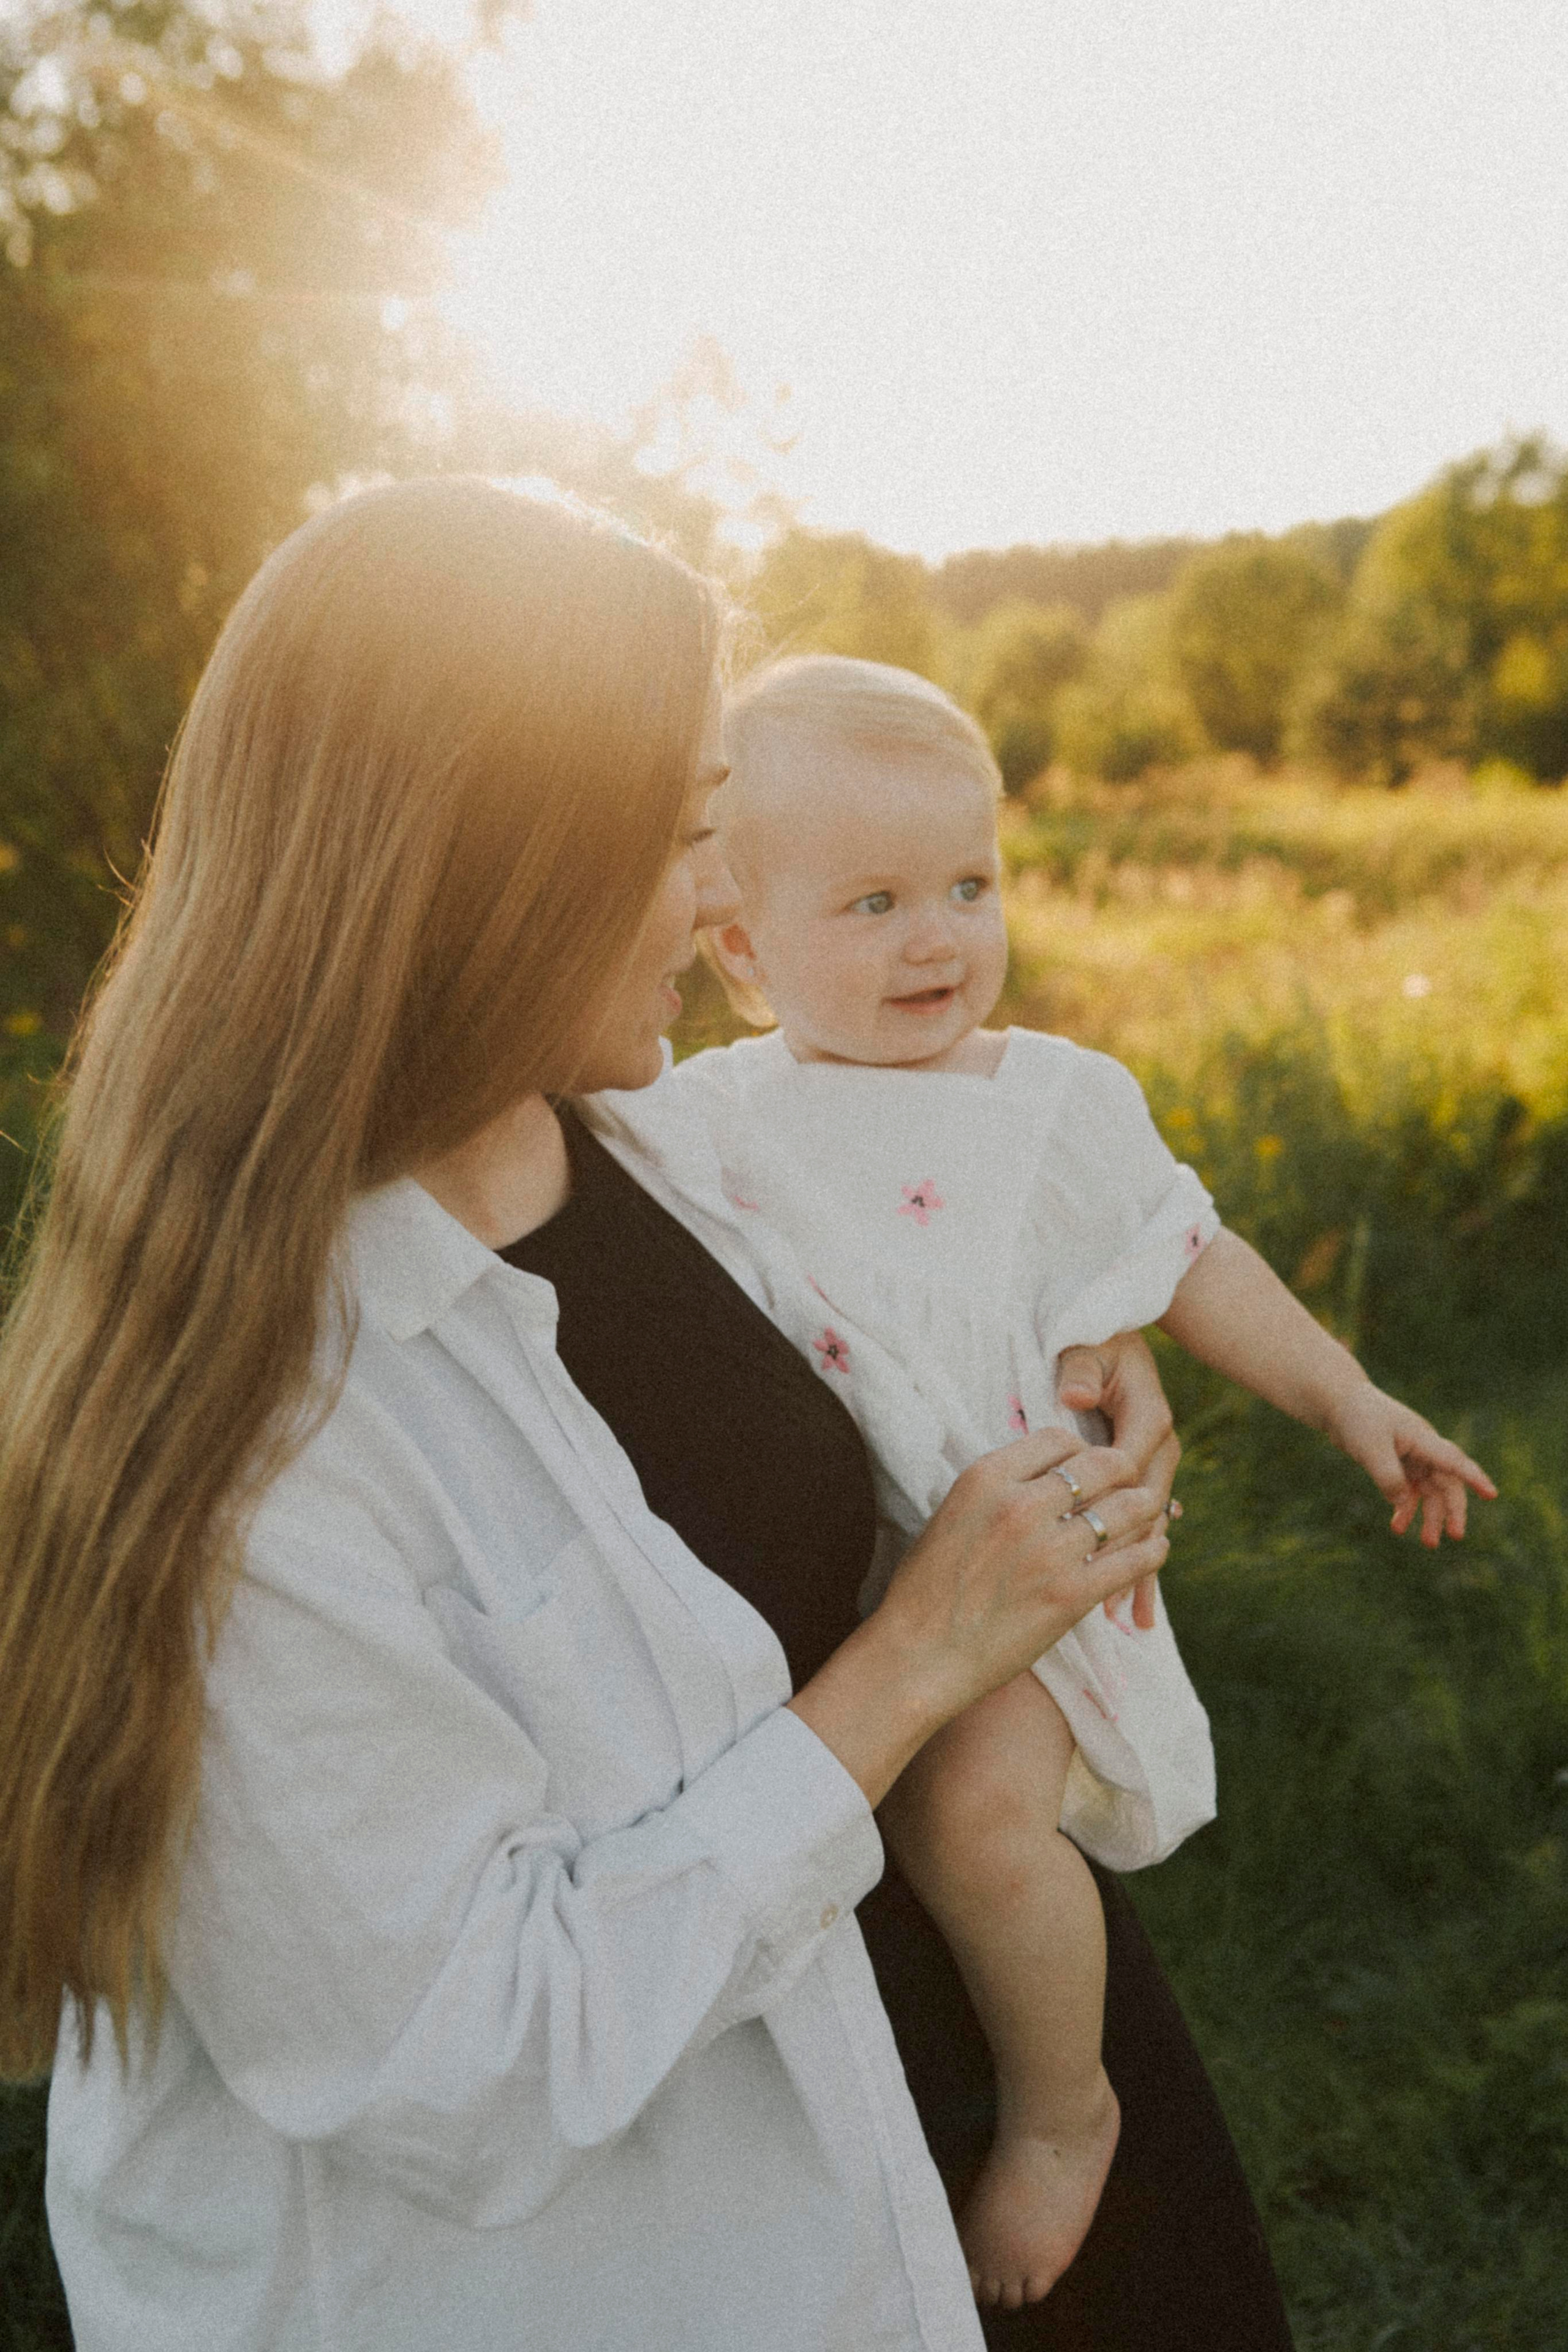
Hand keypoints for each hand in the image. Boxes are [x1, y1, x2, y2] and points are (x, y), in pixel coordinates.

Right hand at [878, 1426, 1171, 1729]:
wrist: (918, 1656)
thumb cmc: (927, 1589)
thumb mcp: (952, 1515)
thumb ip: (997, 1490)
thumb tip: (1038, 1477)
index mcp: (986, 1478)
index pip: (1058, 1438)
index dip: (1081, 1449)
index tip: (1088, 1464)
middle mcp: (1021, 1505)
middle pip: (1101, 1463)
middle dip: (1123, 1468)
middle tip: (1131, 1478)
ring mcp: (1049, 1550)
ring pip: (1126, 1508)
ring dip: (1145, 1506)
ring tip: (1152, 1508)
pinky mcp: (1071, 1595)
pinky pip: (1132, 1560)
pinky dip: (1151, 1552)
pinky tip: (1155, 1549)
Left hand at [1057, 1331, 1179, 1629]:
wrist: (1109, 1337)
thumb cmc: (1093, 1343)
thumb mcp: (1086, 1348)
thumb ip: (1080, 1369)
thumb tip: (1073, 1391)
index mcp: (1148, 1416)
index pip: (1134, 1465)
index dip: (1114, 1502)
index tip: (1093, 1536)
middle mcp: (1156, 1446)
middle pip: (1144, 1506)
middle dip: (1125, 1550)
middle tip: (1105, 1593)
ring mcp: (1150, 1468)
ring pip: (1146, 1527)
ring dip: (1135, 1569)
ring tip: (1121, 1614)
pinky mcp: (1141, 1482)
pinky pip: (1143, 1531)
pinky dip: (1139, 1569)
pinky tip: (1136, 1612)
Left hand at [1326, 1382, 1496, 1544]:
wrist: (1339, 1403)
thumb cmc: (1358, 1419)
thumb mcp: (1371, 1449)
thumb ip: (1389, 1477)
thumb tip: (1402, 1504)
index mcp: (1423, 1439)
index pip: (1454, 1461)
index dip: (1473, 1478)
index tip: (1492, 1495)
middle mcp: (1423, 1449)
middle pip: (1447, 1483)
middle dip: (1452, 1510)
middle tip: (1455, 1536)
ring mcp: (1412, 1457)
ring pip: (1430, 1492)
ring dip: (1429, 1516)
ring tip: (1427, 1543)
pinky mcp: (1398, 1464)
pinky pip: (1409, 1491)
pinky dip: (1405, 1508)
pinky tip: (1397, 1526)